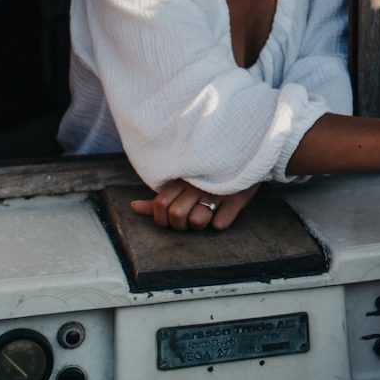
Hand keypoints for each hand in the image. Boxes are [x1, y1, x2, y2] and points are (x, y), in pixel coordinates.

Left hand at [131, 180, 260, 232]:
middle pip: (176, 216)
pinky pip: (220, 224)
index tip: (170, 218)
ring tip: (207, 214)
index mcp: (181, 178)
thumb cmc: (208, 172)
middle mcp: (196, 184)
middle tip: (187, 219)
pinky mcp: (236, 199)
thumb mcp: (183, 179)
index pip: (160, 204)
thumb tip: (133, 208)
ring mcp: (216, 191)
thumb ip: (159, 196)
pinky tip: (223, 211)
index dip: (161, 219)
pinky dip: (220, 222)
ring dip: (201, 224)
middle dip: (179, 225)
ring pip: (197, 222)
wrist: (246, 154)